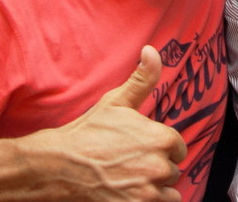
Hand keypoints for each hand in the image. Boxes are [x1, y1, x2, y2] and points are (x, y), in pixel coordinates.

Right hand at [28, 46, 186, 200]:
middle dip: (157, 168)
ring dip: (155, 190)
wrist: (58, 166)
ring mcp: (148, 193)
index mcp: (160, 139)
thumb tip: (153, 50)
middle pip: (172, 171)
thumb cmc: (88, 132)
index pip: (178, 148)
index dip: (162, 147)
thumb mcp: (116, 101)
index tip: (144, 148)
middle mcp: (159, 167)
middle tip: (132, 163)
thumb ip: (142, 78)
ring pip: (168, 194)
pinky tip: (129, 193)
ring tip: (132, 181)